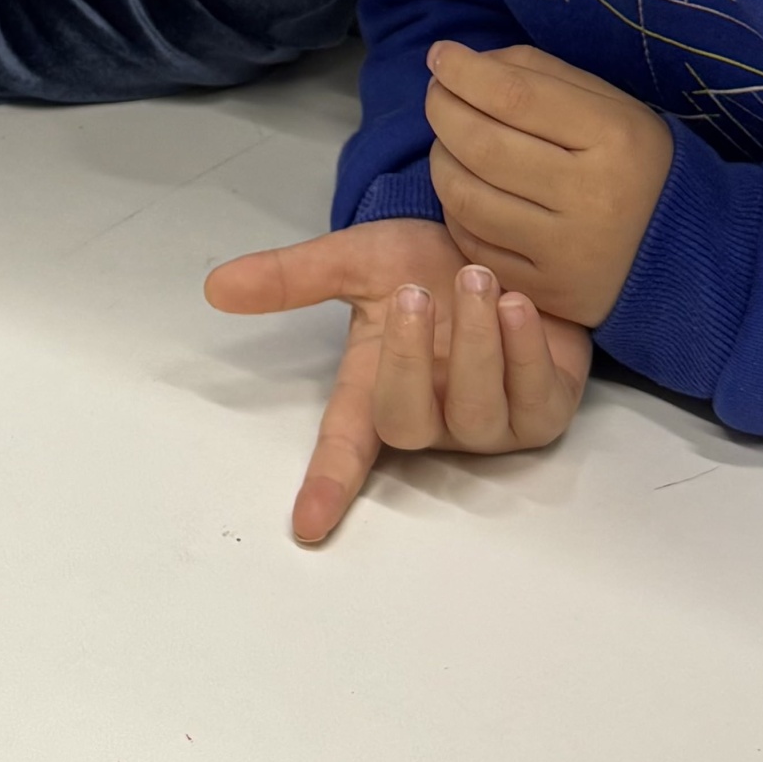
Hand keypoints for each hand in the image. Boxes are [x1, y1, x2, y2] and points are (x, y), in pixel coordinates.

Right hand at [205, 218, 590, 543]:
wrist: (510, 238)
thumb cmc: (430, 260)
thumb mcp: (360, 259)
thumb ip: (293, 277)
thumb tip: (216, 286)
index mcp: (379, 387)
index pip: (346, 445)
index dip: (328, 483)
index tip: (307, 523)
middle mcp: (434, 416)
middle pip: (407, 424)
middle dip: (406, 358)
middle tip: (408, 294)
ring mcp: (492, 421)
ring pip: (476, 411)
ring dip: (475, 342)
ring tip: (477, 277)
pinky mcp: (546, 410)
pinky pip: (534, 398)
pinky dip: (525, 348)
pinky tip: (519, 305)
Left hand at [426, 40, 673, 325]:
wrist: (686, 253)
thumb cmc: (634, 162)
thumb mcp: (609, 105)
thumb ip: (538, 74)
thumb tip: (459, 63)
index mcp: (613, 138)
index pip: (514, 95)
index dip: (464, 71)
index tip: (441, 57)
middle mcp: (591, 198)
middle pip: (482, 145)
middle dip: (442, 110)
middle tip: (438, 95)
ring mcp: (567, 253)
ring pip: (467, 197)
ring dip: (441, 159)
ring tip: (448, 141)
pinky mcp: (548, 292)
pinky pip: (473, 245)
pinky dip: (455, 209)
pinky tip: (465, 187)